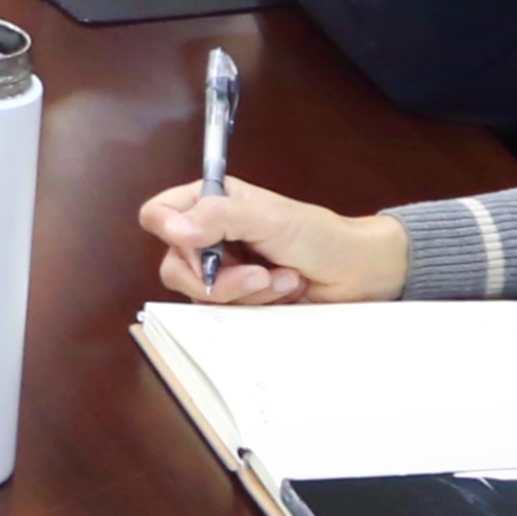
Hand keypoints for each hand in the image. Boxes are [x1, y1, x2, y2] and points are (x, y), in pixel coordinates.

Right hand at [142, 175, 409, 307]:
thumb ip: (218, 217)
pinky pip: (224, 313)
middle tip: (256, 274)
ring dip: (245, 291)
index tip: (201, 246)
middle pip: (175, 266)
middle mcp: (208, 236)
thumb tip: (173, 228)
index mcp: (210, 203)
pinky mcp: (238, 300)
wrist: (357, 273)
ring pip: (200, 294)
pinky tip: (284, 290)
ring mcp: (222, 271)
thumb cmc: (318, 235)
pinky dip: (256, 304)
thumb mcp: (269, 218)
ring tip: (282, 279)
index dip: (170, 232)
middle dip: (219, 278)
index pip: (159, 214)